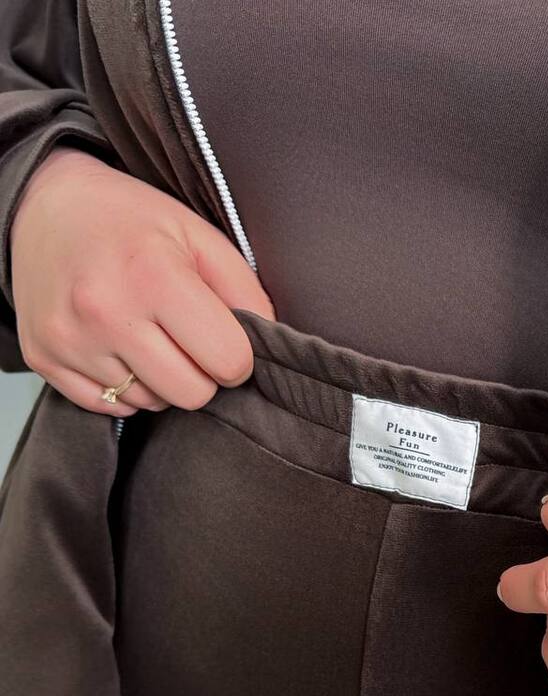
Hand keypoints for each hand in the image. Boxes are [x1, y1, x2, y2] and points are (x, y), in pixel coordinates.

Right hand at [10, 146, 274, 415]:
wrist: (44, 204)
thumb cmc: (131, 221)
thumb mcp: (199, 236)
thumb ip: (246, 292)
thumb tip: (271, 345)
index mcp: (153, 275)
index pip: (228, 362)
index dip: (236, 355)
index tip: (222, 336)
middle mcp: (105, 311)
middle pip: (192, 394)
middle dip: (202, 373)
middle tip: (186, 338)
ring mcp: (70, 339)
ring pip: (151, 403)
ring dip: (161, 379)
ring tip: (146, 333)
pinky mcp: (44, 357)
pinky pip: (109, 406)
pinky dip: (123, 386)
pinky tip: (117, 346)